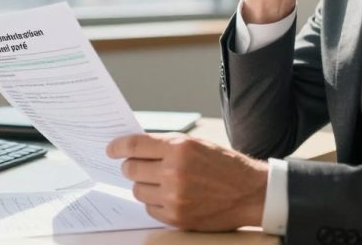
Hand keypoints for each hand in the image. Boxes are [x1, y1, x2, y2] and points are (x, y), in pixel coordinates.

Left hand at [107, 133, 268, 230]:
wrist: (250, 193)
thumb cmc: (224, 165)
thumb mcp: (196, 144)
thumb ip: (166, 145)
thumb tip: (135, 149)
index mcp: (179, 148)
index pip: (135, 145)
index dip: (117, 147)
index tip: (110, 149)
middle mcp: (174, 171)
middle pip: (131, 169)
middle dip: (130, 166)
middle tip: (134, 166)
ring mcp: (174, 196)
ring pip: (138, 190)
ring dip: (143, 185)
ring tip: (159, 182)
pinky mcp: (176, 217)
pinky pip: (149, 209)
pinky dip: (154, 202)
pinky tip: (168, 196)